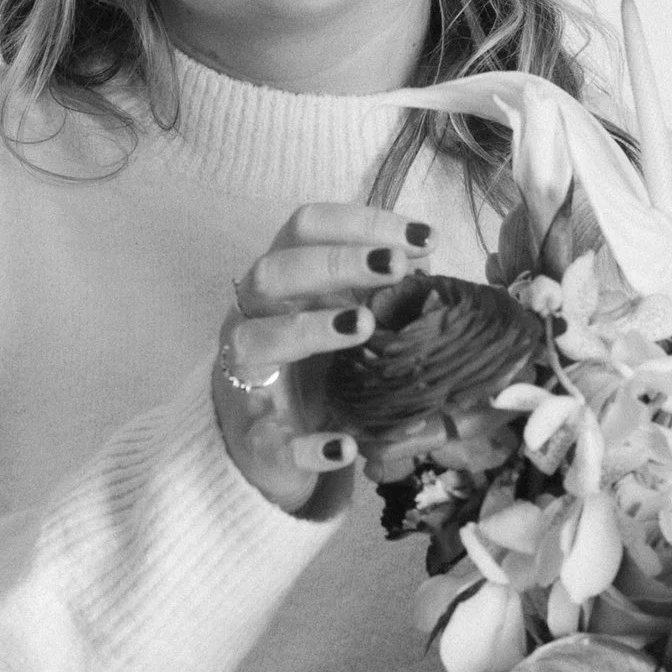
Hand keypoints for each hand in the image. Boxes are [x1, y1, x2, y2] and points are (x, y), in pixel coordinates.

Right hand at [212, 203, 434, 517]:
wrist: (265, 446)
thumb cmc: (312, 367)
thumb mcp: (344, 319)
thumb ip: (378, 292)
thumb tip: (425, 261)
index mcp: (280, 282)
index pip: (306, 229)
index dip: (359, 223)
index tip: (422, 237)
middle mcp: (254, 318)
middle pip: (276, 270)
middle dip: (336, 262)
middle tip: (396, 267)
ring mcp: (245, 375)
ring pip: (257, 340)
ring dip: (310, 328)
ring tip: (365, 326)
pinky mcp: (252, 436)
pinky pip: (270, 438)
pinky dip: (307, 444)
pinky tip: (345, 448)